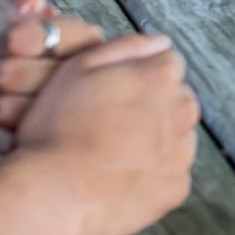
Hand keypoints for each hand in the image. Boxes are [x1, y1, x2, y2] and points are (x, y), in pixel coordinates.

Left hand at [0, 0, 104, 155]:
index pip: (48, 35)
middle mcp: (89, 85)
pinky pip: (4, 138)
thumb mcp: (11, 4)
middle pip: (27, 76)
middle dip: (1, 71)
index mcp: (89, 45)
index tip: (5, 40)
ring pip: (14, 110)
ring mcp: (70, 123)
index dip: (15, 38)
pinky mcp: (47, 152)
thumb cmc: (5, 39)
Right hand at [14, 32, 200, 234]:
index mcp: (161, 77)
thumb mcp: (79, 67)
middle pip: (176, 100)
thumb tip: (161, 42)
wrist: (52, 192)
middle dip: (152, 106)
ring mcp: (182, 153)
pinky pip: (170, 174)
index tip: (113, 91)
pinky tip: (120, 176)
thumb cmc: (58, 128)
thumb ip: (126, 47)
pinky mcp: (176, 188)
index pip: (167, 63)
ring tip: (112, 151)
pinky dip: (152, 174)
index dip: (137, 75)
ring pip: (176, 136)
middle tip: (109, 122)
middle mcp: (182, 112)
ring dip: (156, 139)